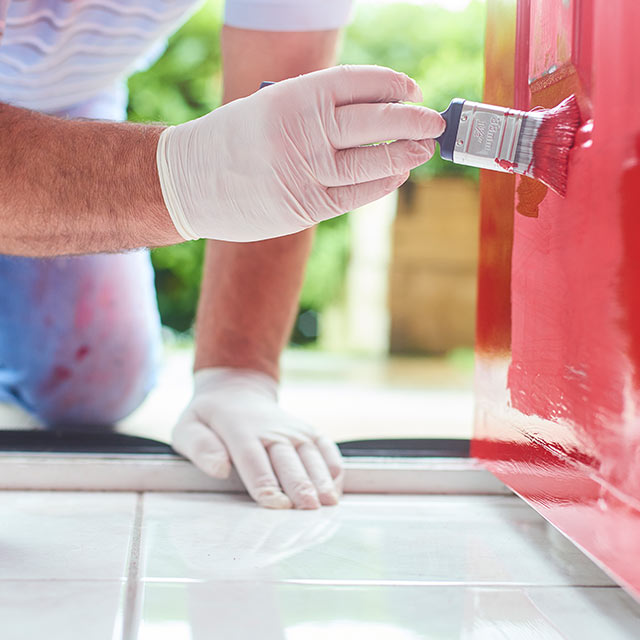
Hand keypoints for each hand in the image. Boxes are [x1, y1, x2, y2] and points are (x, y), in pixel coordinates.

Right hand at [156, 64, 444, 241]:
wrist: (188, 183)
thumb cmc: (232, 141)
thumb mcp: (269, 108)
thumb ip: (313, 110)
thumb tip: (369, 114)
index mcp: (292, 98)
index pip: (356, 85)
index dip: (390, 86)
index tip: (410, 90)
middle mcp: (301, 132)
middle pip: (373, 122)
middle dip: (411, 119)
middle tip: (434, 122)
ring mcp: (304, 172)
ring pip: (370, 162)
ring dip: (404, 154)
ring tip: (424, 148)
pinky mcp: (303, 206)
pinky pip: (354, 194)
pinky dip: (381, 183)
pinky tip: (397, 175)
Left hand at [171, 367, 343, 508]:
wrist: (237, 390)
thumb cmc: (209, 419)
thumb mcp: (188, 427)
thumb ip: (200, 447)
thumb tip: (219, 468)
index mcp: (239, 429)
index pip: (253, 459)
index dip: (266, 483)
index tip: (276, 505)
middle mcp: (271, 428)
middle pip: (287, 460)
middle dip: (300, 485)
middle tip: (310, 509)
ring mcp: (293, 429)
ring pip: (310, 454)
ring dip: (321, 479)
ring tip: (329, 503)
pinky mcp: (308, 431)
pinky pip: (325, 447)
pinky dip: (333, 466)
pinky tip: (337, 487)